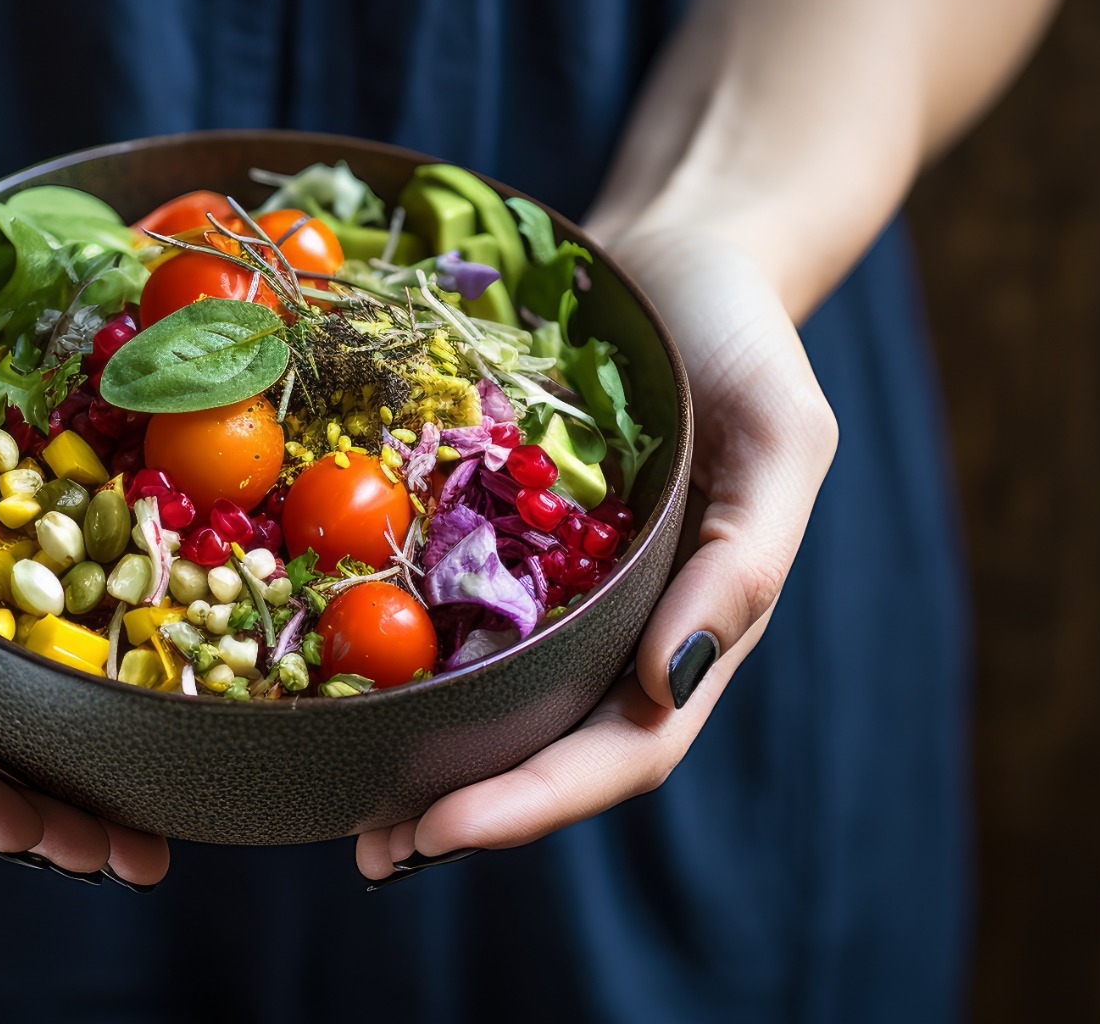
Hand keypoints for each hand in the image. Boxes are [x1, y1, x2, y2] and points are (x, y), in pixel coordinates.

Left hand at [356, 222, 836, 877]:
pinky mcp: (487, 527)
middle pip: (538, 744)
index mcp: (687, 626)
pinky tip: (317, 663)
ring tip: (325, 787)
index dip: (534, 800)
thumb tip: (670, 688)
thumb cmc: (743, 338)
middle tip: (368, 849)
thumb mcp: (782, 437)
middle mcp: (610, 624)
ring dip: (411, 749)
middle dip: (459, 805)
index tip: (442, 829)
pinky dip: (387, 642)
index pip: (621, 748)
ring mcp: (545, 581)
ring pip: (478, 691)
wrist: (675, 250)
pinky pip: (436, 596)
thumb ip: (745, 563)